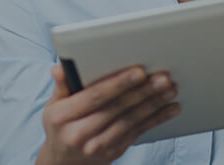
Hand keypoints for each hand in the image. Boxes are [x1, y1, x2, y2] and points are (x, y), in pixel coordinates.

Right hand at [35, 64, 180, 164]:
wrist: (63, 164)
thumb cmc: (60, 127)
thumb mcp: (53, 106)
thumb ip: (61, 86)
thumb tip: (60, 68)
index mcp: (64, 117)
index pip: (95, 96)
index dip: (119, 83)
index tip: (139, 71)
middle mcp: (80, 133)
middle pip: (117, 108)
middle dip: (143, 91)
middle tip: (163, 78)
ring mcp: (98, 146)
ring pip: (131, 121)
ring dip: (154, 105)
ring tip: (170, 90)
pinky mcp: (114, 152)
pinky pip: (137, 133)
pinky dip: (156, 120)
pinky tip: (170, 108)